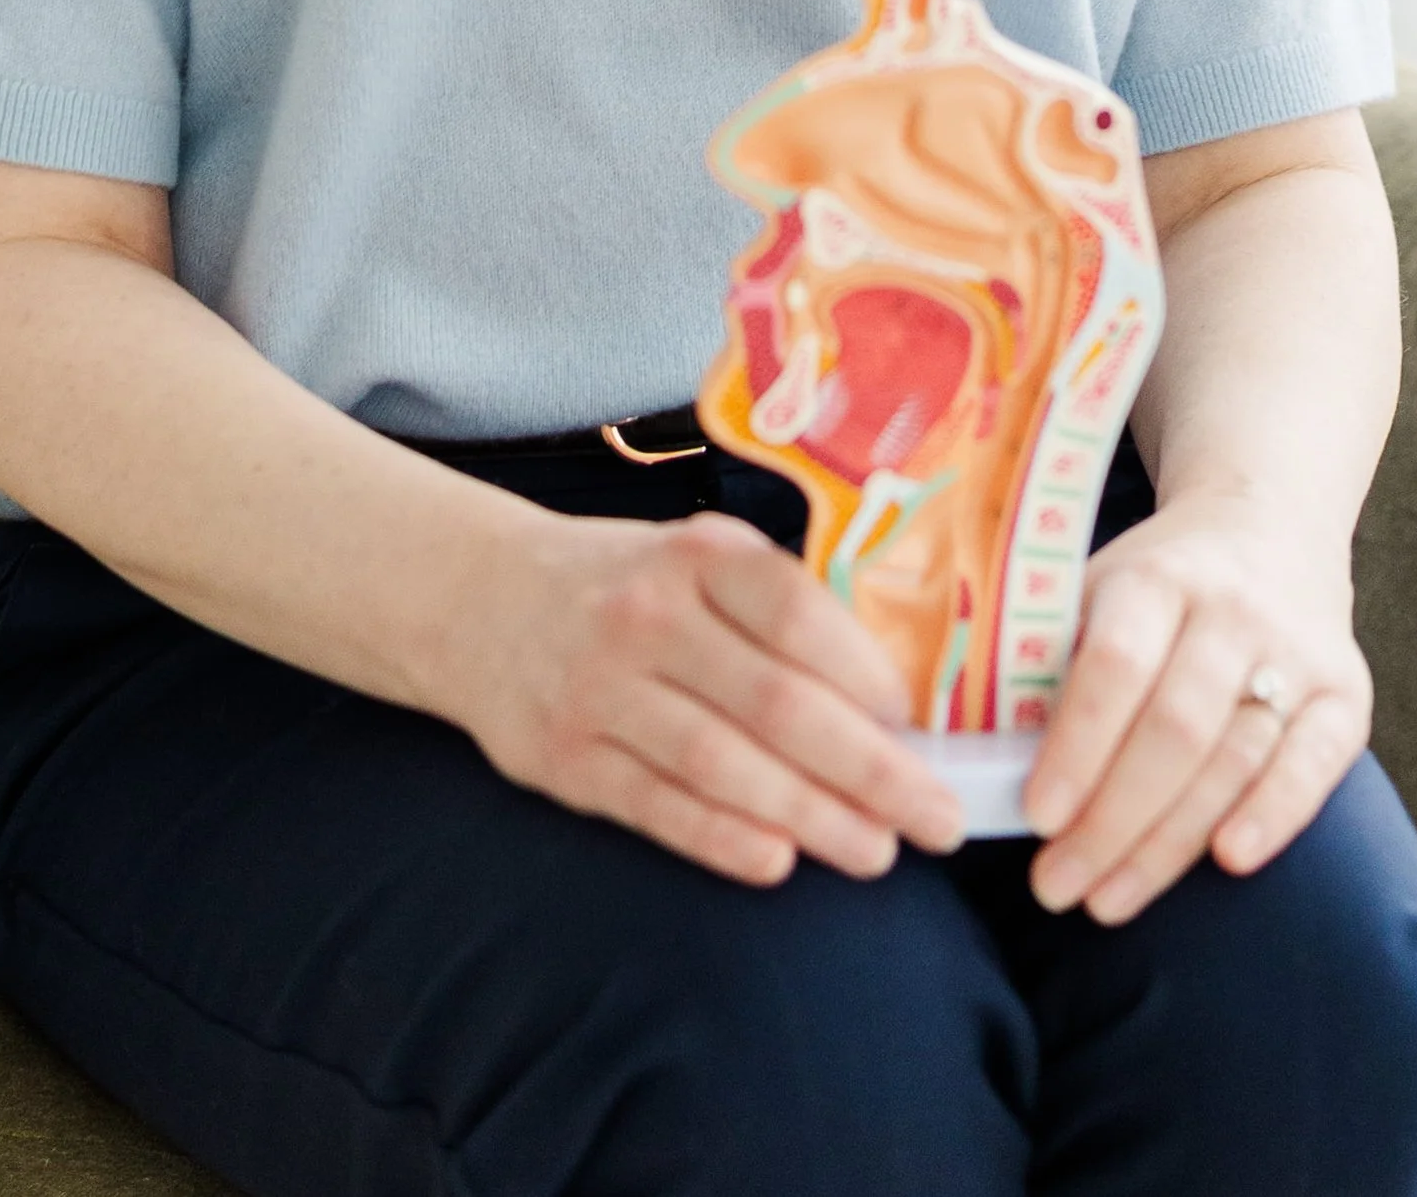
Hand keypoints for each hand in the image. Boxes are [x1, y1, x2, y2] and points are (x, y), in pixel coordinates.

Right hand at [448, 505, 966, 887]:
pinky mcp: (566, 758)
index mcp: (696, 554)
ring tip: (876, 852)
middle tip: (936, 818)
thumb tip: (891, 693)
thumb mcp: (695, 556)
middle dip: (869, 769)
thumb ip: (775, 605)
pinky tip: (780, 860)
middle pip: (775, 702)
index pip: (794, 611)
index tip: (920, 723)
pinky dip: (724, 839)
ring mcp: (601, 689)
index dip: (863, 671)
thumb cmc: (626, 582)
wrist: (480, 597)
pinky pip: (658, 807)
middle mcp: (648, 616)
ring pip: (722, 765)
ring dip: (811, 816)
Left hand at [1023, 493, 1370, 921]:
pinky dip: (1275, 816)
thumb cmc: (1157, 584)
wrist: (1271, 530)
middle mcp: (1231, 608)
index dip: (1076, 746)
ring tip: (1108, 900)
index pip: (1114, 666)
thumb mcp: (1094, 588)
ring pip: (1233, 758)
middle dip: (1112, 820)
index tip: (1037, 817)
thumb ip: (1047, 657)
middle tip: (1057, 887)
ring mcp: (1296, 649)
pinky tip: (1229, 863)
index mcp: (1154, 577)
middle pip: (1174, 727)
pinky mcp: (1346, 692)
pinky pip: (1314, 763)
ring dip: (1170, 843)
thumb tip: (987, 756)